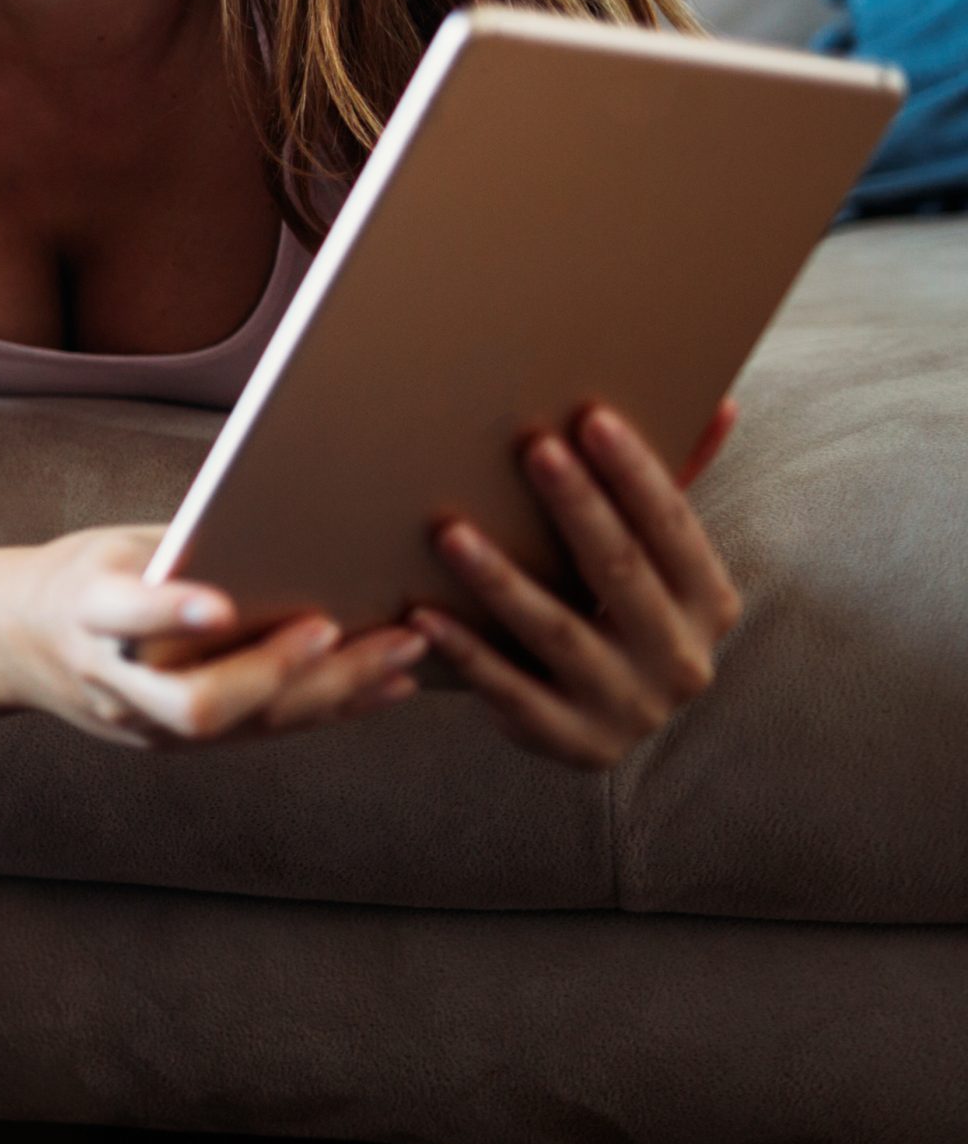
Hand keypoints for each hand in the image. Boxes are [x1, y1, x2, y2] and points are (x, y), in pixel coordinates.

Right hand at [0, 526, 429, 747]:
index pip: (123, 616)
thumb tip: (281, 527)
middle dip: (276, 671)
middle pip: (197, 702)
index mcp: (84, 613)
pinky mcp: (176, 744)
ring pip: (243, 727)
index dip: (172, 613)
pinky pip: (263, 732)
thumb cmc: (78, 577)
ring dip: (331, 692)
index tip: (222, 603)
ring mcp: (145, 725)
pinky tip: (388, 684)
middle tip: (336, 627)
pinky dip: (333, 708)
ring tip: (401, 650)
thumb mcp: (108, 548)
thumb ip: (179, 552)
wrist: (11, 645)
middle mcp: (113, 683)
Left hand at [415, 402, 742, 766]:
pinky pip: (510, 691)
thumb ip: (677, 486)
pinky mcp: (574, 743)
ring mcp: (630, 708)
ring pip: (557, 632)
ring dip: (501, 580)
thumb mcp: (656, 564)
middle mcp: (681, 660)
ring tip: (449, 532)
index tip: (593, 416)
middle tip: (531, 449)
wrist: (608, 723)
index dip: (637, 474)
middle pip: (619, 571)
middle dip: (577, 508)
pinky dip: (465, 653)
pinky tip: (421, 615)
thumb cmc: (622, 615)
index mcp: (709, 603)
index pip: (674, 527)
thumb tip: (720, 400)